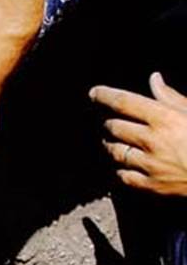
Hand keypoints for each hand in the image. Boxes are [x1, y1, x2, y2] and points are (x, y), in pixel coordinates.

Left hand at [93, 72, 186, 196]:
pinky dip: (120, 169)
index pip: (124, 102)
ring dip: (110, 144)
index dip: (105, 95)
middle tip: (109, 120)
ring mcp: (149, 164)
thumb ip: (170, 97)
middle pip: (114, 127)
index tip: (94, 93)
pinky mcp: (151, 185)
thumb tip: (153, 79)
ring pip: (114, 151)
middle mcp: (151, 140)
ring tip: (113, 141)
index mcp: (163, 118)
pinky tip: (123, 164)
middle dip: (108, 122)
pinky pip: (123, 176)